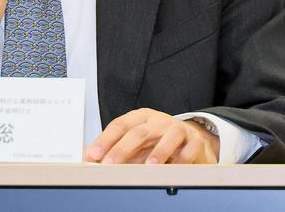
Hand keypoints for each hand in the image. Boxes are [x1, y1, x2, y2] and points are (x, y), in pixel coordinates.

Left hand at [85, 109, 219, 164]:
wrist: (191, 139)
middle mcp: (158, 120)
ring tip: (148, 165)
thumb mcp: (136, 143)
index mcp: (140, 117)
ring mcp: (177, 129)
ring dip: (158, 151)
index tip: (94, 154)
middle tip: (110, 163)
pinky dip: (182, 158)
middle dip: (122, 148)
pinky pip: (190, 148)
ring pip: (168, 136)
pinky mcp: (194, 140)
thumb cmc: (158, 141)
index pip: (119, 125)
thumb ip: (115, 148)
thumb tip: (90, 157)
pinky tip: (175, 166)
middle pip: (139, 132)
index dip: (105, 139)